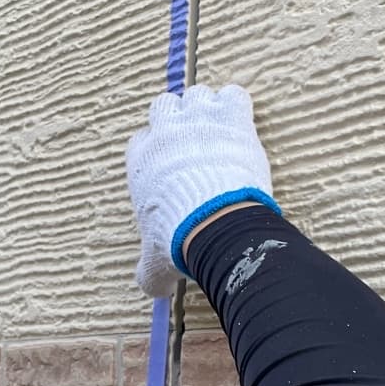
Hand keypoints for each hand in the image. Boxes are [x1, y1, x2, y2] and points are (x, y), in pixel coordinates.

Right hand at [123, 84, 277, 297]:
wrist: (214, 224)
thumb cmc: (179, 240)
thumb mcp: (155, 261)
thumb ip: (149, 270)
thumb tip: (152, 290)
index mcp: (141, 162)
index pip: (142, 141)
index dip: (157, 151)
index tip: (172, 167)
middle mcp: (163, 133)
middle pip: (164, 107)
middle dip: (178, 121)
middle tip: (196, 143)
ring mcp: (197, 121)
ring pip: (197, 95)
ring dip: (208, 109)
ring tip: (221, 131)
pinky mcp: (229, 118)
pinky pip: (234, 94)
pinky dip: (238, 106)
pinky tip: (243, 124)